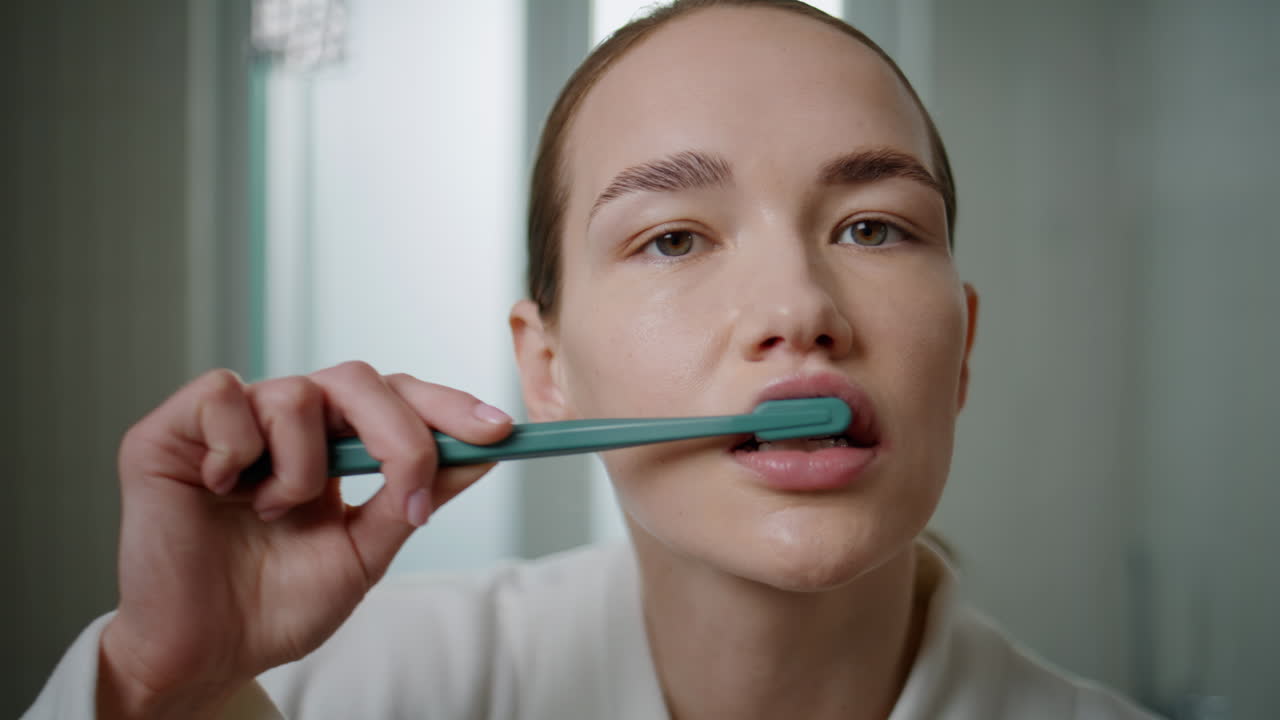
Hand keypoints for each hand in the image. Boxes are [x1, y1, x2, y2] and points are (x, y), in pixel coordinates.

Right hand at [96, 363, 512, 717]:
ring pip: (297, 394)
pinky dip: (235, 446)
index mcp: (329, 446)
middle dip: (401, 435)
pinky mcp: (172, 429)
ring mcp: (229, 422)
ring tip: (272, 515)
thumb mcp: (365, 551)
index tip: (499, 429)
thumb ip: (415, 496)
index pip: (395, 398)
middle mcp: (282, 423)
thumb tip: (482, 453)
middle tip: (409, 496)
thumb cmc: (278, 607)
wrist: (206, 654)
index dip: (446, 405)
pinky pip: (223, 394)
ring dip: (302, 469)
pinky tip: (222, 488)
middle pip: (358, 380)